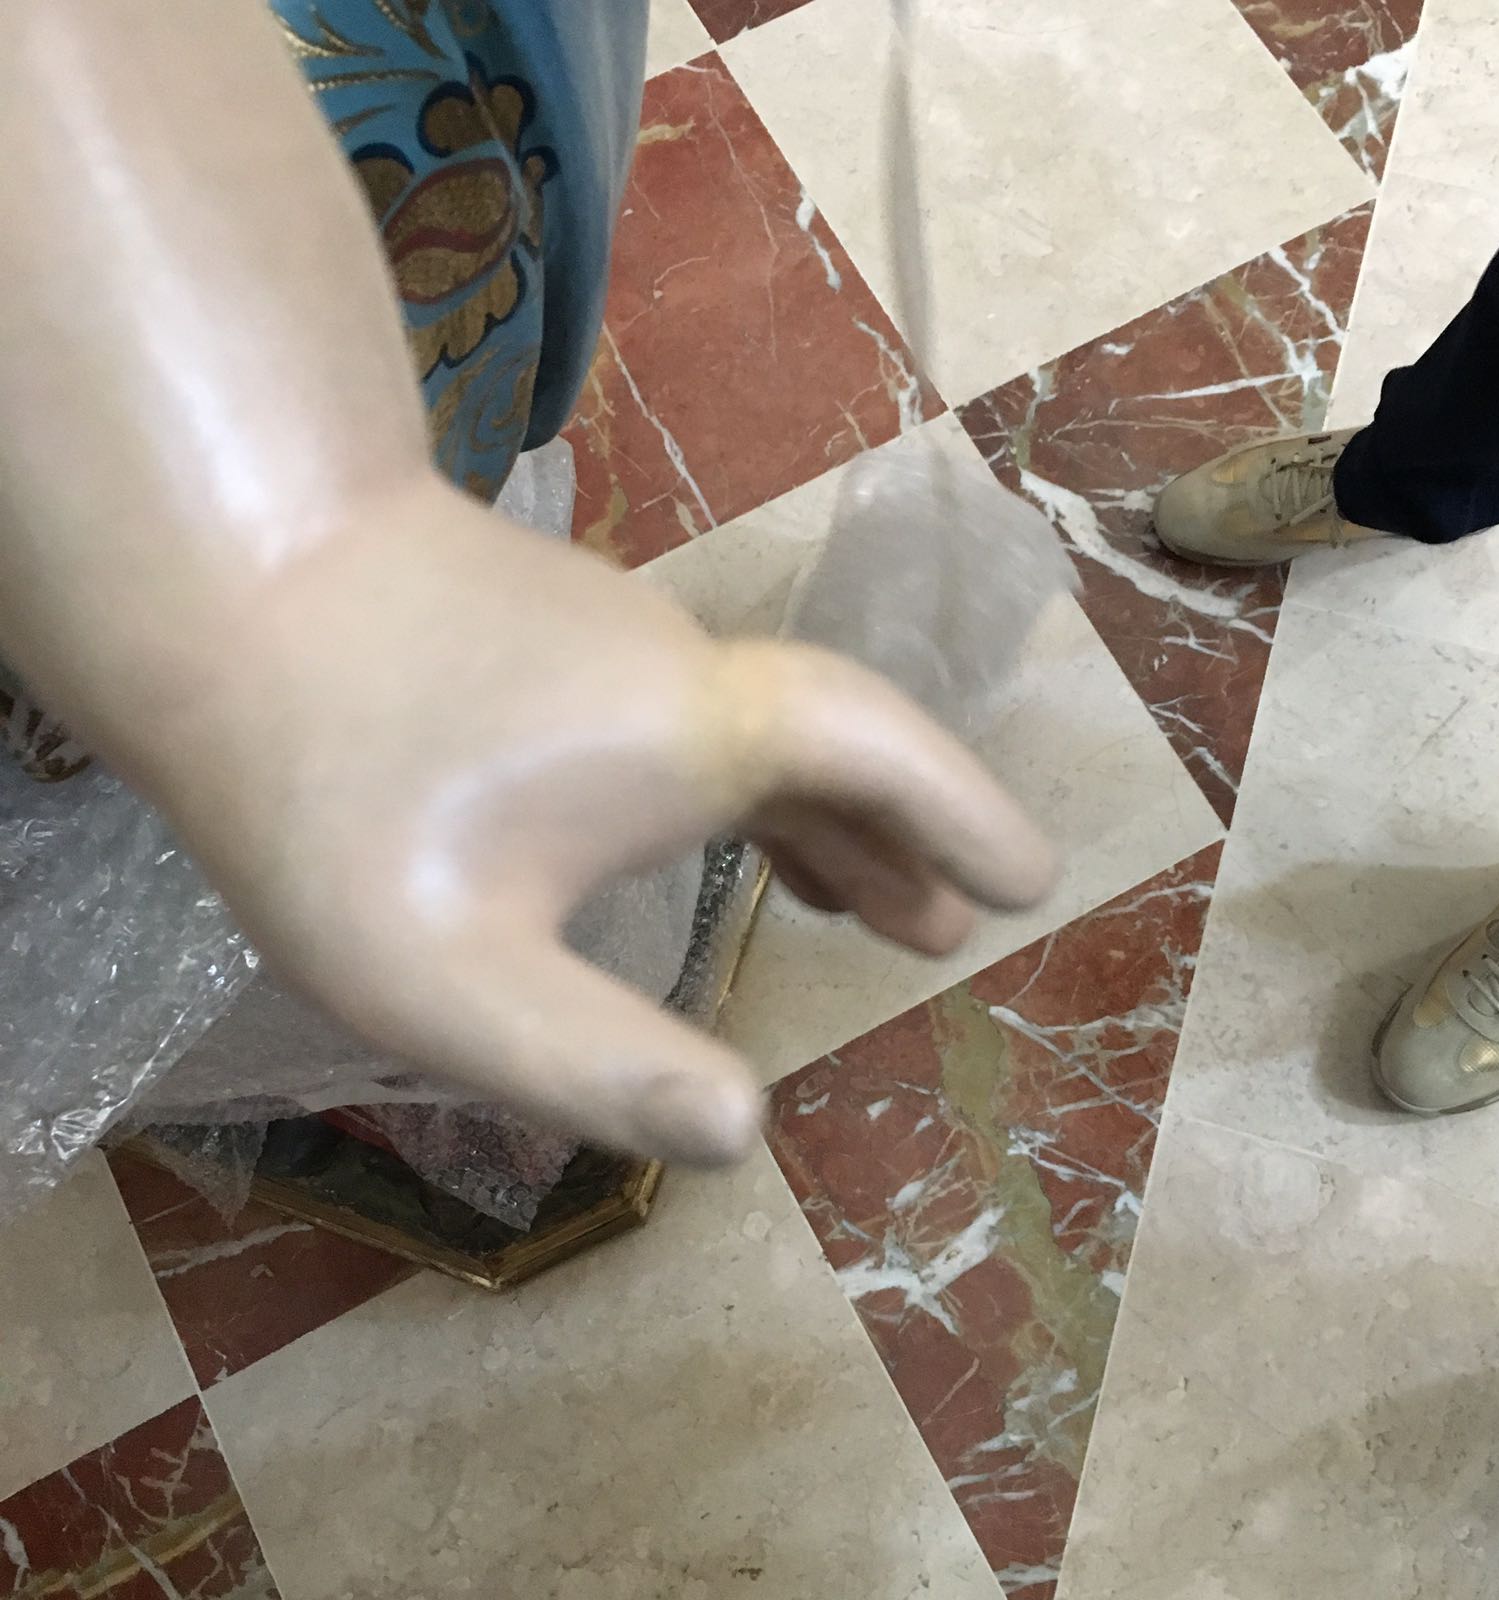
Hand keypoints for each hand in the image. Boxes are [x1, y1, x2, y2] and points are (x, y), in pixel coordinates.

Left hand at [132, 475, 1055, 1165]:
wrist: (218, 578)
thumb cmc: (335, 787)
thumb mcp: (454, 972)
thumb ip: (603, 1062)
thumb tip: (747, 1133)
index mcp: (696, 736)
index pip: (882, 753)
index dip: (967, 813)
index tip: (1033, 881)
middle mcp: (682, 676)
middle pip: (836, 746)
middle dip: (906, 837)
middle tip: (951, 927)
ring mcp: (616, 649)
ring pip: (761, 737)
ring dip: (830, 821)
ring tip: (873, 909)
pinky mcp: (555, 647)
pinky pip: (695, 729)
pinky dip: (746, 796)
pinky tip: (704, 841)